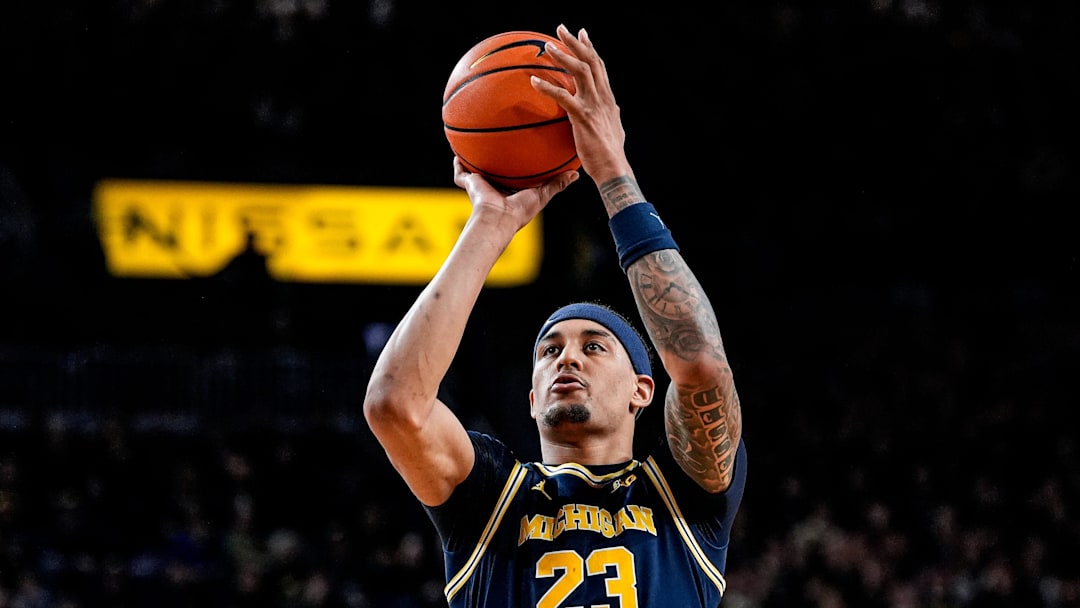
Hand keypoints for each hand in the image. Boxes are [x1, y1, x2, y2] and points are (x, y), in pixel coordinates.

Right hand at [452, 157, 577, 232]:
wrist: (497, 219)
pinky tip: (457, 154)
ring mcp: (482, 186)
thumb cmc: (520, 212)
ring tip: (474, 145)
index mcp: (511, 191)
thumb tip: (575, 174)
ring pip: (476, 171)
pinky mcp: (470, 184)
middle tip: (499, 146)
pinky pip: (461, 173)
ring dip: (475, 160)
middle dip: (496, 162)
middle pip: (495, 172)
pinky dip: (458, 165)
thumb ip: (557, 184)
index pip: (514, 177)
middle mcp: (496, 187)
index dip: (517, 167)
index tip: (522, 154)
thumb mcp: (542, 194)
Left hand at [531, 24, 631, 184]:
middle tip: (561, 29)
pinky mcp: (582, 117)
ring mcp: (593, 105)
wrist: (613, 169)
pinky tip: (534, 81)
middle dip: (575, 43)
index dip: (590, 48)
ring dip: (562, 57)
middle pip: (590, 61)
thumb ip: (611, 116)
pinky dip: (547, 87)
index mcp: (608, 99)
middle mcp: (602, 97)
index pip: (599, 67)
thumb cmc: (610, 155)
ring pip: (579, 72)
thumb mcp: (614, 129)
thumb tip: (613, 110)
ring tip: (547, 47)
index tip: (582, 34)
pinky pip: (563, 96)